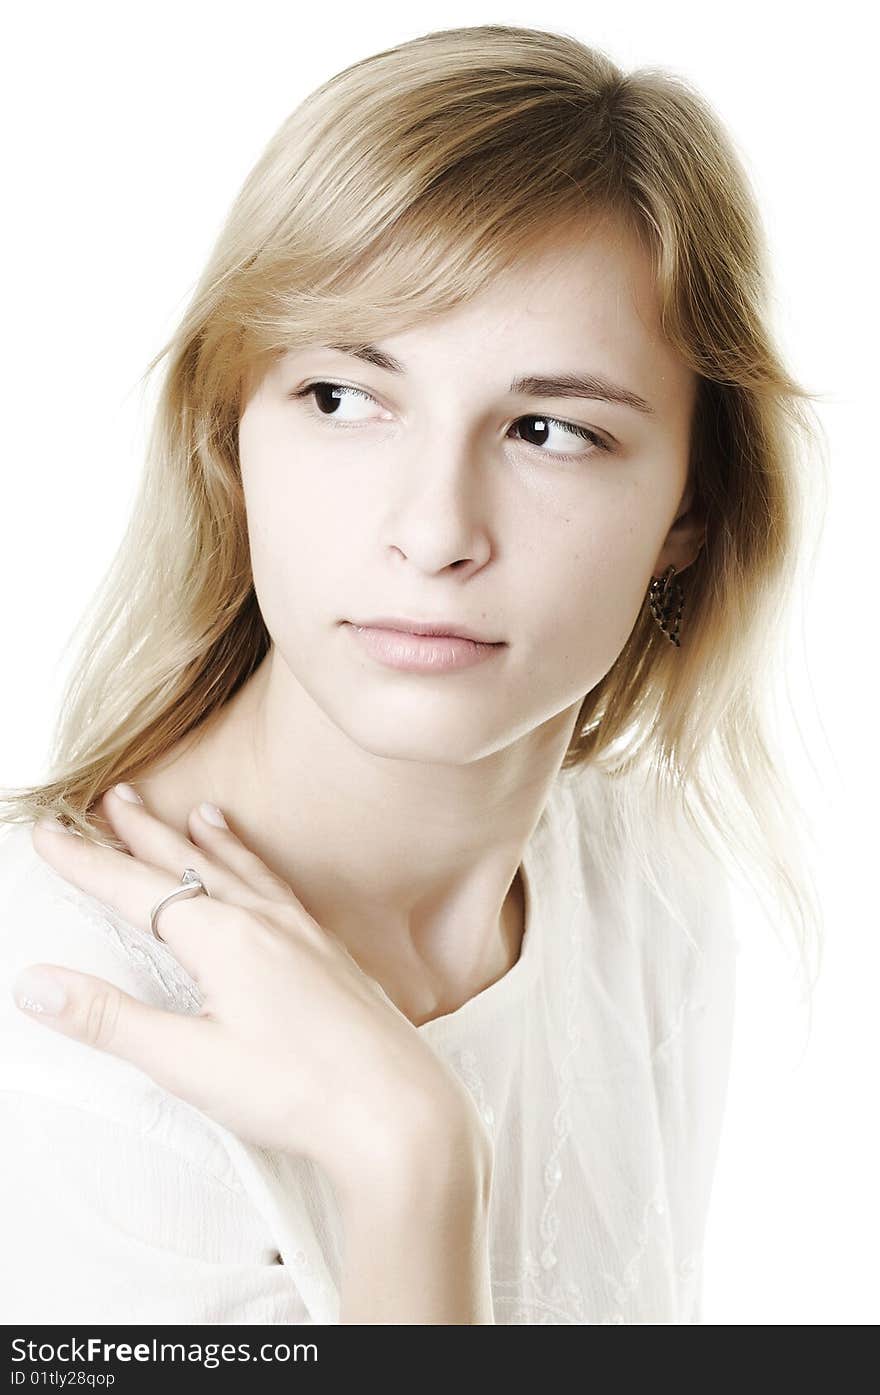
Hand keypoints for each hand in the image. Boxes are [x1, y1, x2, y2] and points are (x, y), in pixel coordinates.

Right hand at [13, 788, 487, 1197]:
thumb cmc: (299, 1091)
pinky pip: (283, 890)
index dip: (85, 861)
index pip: (135, 888)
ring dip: (209, 840)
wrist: (399, 1111)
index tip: (48, 834)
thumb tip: (36, 985)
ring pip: (244, 869)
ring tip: (198, 811)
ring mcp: (304, 933)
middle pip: (190, 862)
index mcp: (224, 938)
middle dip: (146, 831)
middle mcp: (264, 921)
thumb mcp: (187, 1063)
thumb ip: (110, 1020)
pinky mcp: (331, 954)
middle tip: (115, 795)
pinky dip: (259, 867)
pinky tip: (266, 878)